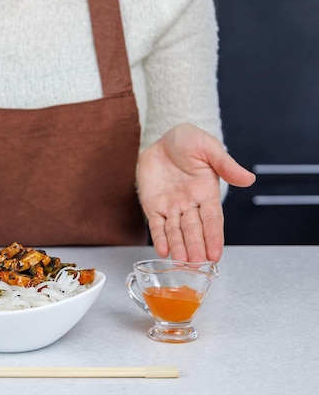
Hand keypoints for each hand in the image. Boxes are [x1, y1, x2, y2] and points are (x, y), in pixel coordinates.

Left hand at [136, 123, 254, 261]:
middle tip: (196, 265)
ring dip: (178, 247)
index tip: (216, 255)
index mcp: (207, 193)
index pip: (212, 220)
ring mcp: (171, 206)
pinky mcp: (153, 205)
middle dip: (195, 247)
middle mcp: (190, 204)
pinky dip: (159, 238)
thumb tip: (248, 179)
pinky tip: (162, 251)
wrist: (161, 137)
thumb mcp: (209, 148)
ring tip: (181, 263)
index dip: (214, 237)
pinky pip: (156, 225)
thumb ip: (226, 164)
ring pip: (175, 231)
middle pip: (194, 230)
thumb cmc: (188, 141)